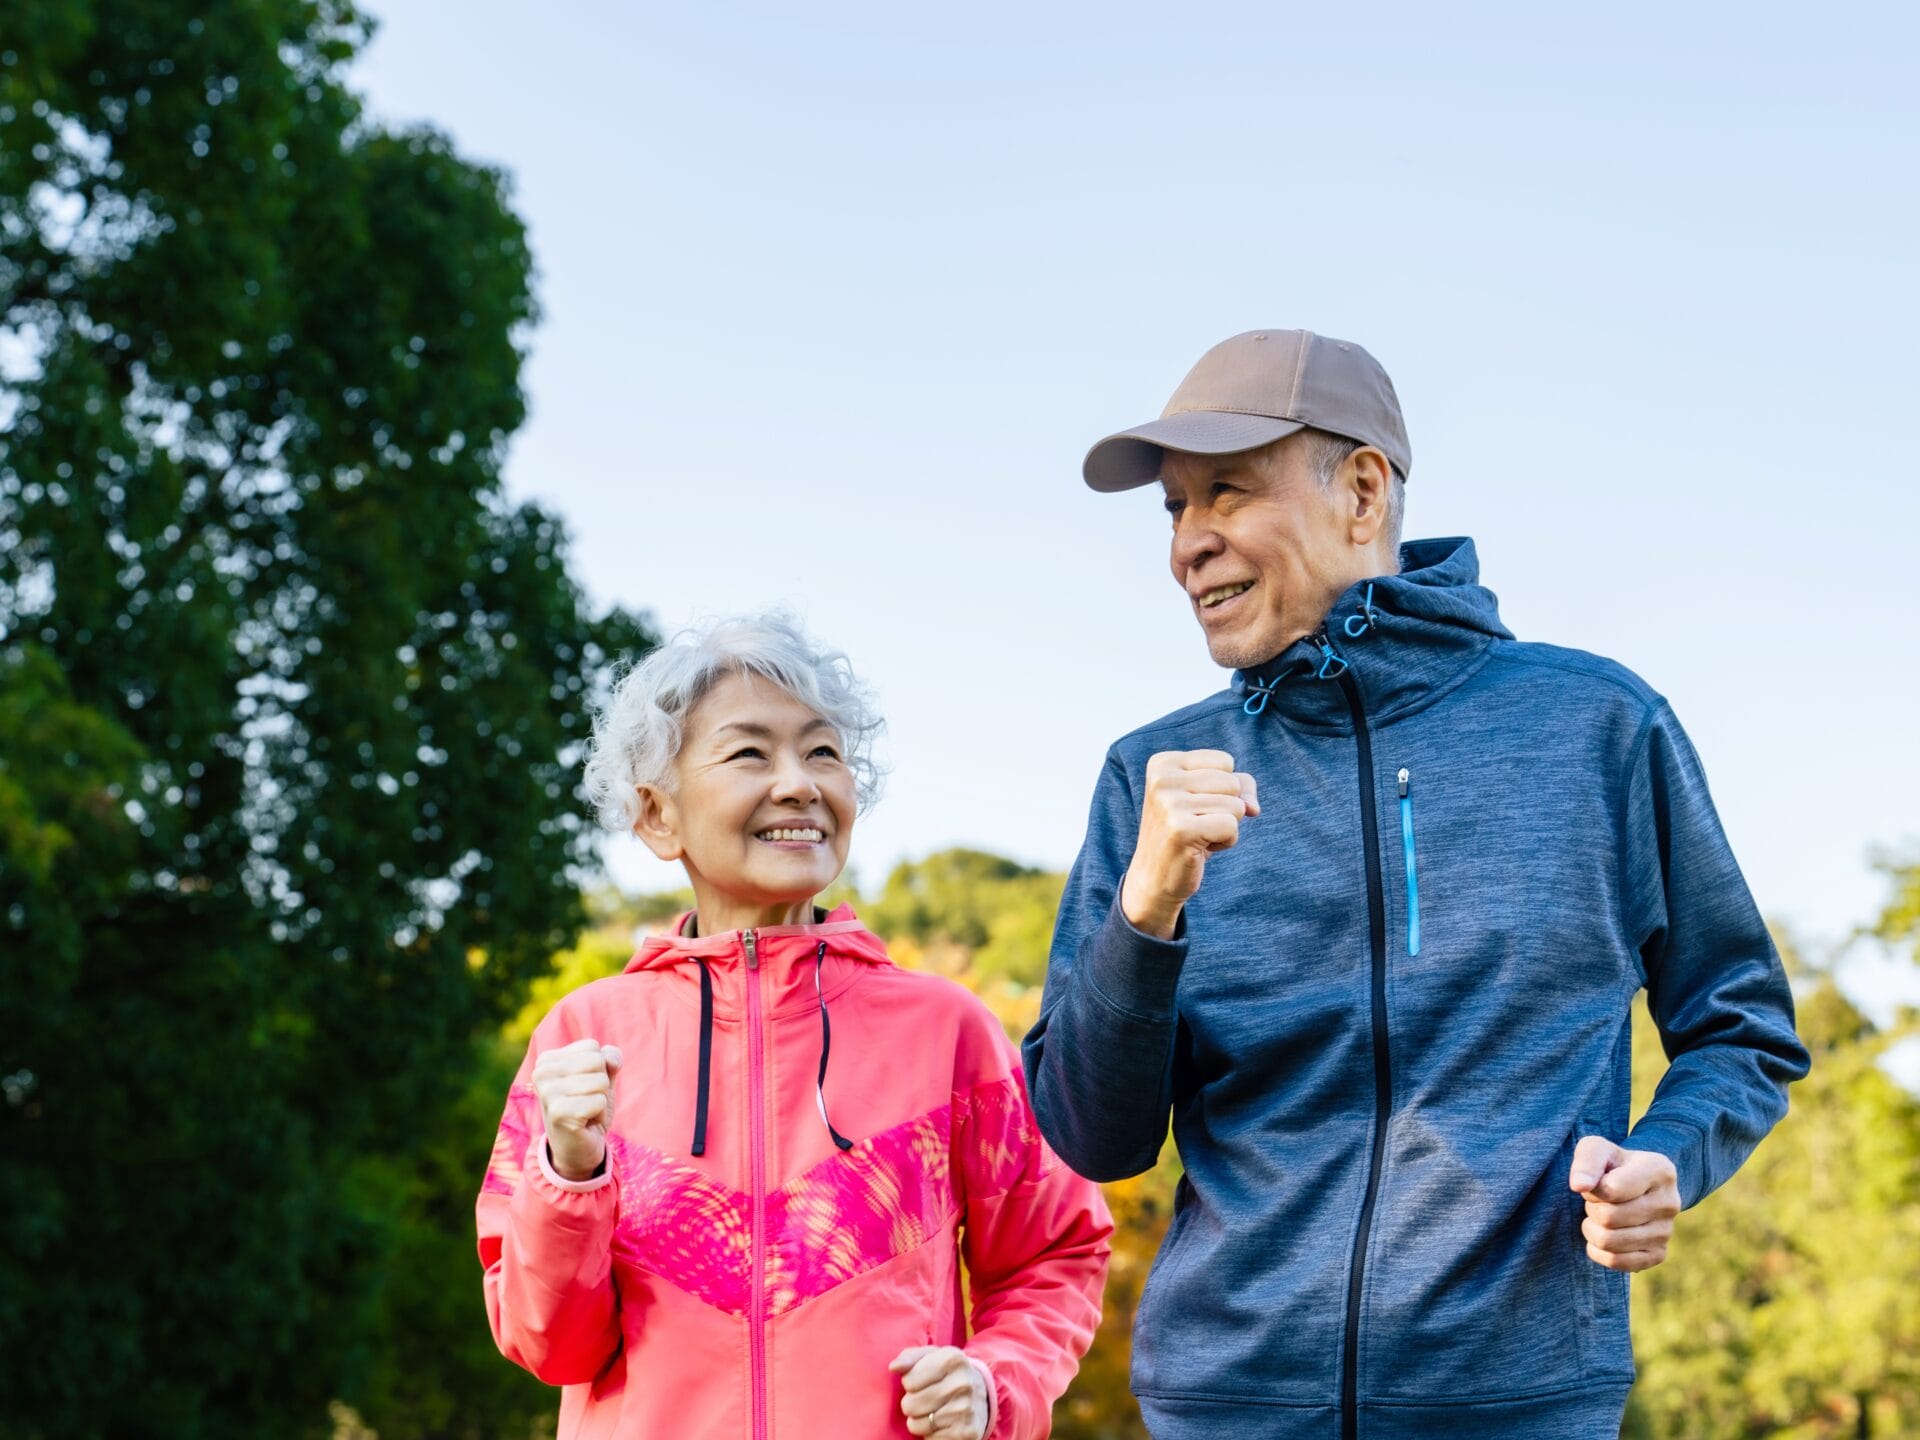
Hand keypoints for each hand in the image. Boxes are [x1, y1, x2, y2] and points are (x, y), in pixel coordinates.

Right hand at [532, 1038, 623, 1181]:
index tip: (584, 1089)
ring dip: (601, 1101)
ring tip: (585, 1113)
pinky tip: (585, 1123)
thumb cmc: (589, 1109)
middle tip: (586, 1103)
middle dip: (601, 1084)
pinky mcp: (558, 1113)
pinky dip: (599, 1115)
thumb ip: (609, 1059)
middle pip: (597, 1061)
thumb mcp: (602, 1077)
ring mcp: (547, 1093)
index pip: (591, 1047)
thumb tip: (610, 1058)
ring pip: (600, 1082)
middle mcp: (541, 1073)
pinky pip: (599, 1102)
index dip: (599, 1069)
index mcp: (547, 1060)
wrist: (579, 1149)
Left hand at [889, 1346, 988, 1439]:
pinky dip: (931, 1434)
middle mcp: (962, 1383)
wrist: (981, 1395)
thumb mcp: (931, 1357)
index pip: (908, 1381)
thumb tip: (893, 1367)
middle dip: (911, 1403)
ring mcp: (966, 1409)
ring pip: (916, 1425)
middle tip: (925, 1399)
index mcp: (953, 1358)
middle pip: (910, 1404)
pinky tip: (943, 1423)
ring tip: (933, 1411)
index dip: (909, 1384)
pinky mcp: (967, 1433)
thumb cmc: (946, 1373)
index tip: (921, 1382)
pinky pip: (929, 1439)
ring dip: (919, 1421)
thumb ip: (909, 1358)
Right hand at [1119, 750, 1259, 937]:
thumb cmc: (1185, 832)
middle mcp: (1162, 779)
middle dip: (1225, 808)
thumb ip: (1240, 786)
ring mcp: (1169, 804)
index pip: (1225, 762)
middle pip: (1232, 782)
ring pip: (1236, 805)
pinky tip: (1200, 848)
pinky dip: (1225, 841)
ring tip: (1197, 836)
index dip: (1221, 788)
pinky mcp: (1181, 829)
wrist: (1154, 878)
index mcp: (1163, 763)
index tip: (1193, 805)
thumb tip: (1253, 807)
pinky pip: (1232, 826)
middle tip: (1195, 824)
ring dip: (1225, 826)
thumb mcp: (1209, 798)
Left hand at [1569, 1136, 1679, 1272]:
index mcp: (1660, 1171)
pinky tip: (1603, 1234)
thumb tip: (1579, 1186)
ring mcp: (1666, 1232)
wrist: (1635, 1186)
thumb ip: (1586, 1161)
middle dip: (1592, 1208)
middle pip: (1609, 1218)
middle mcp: (1670, 1203)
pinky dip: (1597, 1250)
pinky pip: (1616, 1262)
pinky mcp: (1659, 1254)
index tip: (1598, 1181)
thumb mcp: (1597, 1149)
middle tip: (1599, 1200)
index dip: (1594, 1188)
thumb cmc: (1612, 1165)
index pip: (1612, 1190)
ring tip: (1601, 1215)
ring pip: (1609, 1241)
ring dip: (1592, 1228)